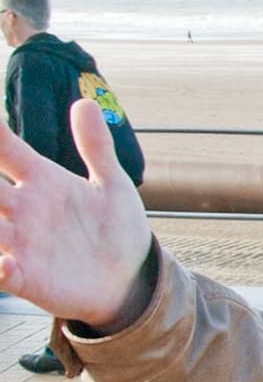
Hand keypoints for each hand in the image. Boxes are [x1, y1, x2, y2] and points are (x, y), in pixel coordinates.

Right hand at [0, 99, 156, 330]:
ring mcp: (20, 242)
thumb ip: (97, 146)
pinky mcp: (25, 276)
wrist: (131, 279)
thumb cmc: (118, 229)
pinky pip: (2, 272)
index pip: (5, 149)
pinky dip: (0, 268)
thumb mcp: (112, 184)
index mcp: (41, 180)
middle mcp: (21, 208)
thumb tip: (87, 102)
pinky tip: (6, 265)